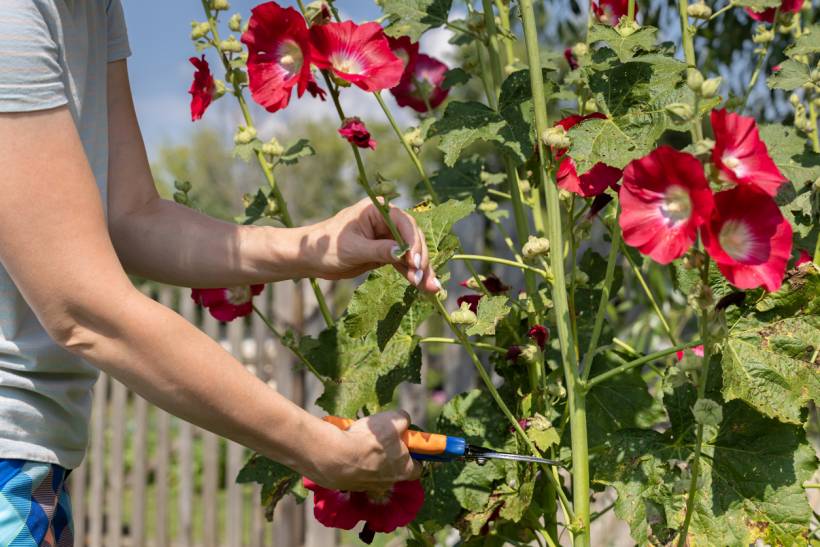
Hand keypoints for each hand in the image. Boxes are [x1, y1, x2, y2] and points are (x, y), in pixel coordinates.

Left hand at [298, 199, 439, 292]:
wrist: (310, 259)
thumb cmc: (325, 247)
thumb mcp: (352, 249)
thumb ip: (378, 251)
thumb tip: (402, 254)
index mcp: (377, 210)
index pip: (404, 223)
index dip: (413, 242)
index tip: (416, 262)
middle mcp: (386, 221)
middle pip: (412, 238)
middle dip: (420, 259)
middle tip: (423, 278)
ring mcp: (387, 238)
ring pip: (411, 253)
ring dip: (421, 270)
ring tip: (432, 288)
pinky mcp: (385, 253)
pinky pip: (403, 263)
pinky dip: (412, 275)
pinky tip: (425, 288)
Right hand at [305, 411, 421, 490]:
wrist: (336, 457)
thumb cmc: (371, 440)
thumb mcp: (393, 421)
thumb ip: (403, 420)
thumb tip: (404, 421)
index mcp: (404, 471)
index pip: (417, 468)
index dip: (414, 456)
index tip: (407, 444)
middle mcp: (388, 483)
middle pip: (393, 470)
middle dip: (388, 456)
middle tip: (379, 441)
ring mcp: (368, 487)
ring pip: (373, 471)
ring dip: (368, 459)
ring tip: (359, 442)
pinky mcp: (350, 485)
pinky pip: (355, 472)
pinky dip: (352, 462)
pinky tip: (346, 449)